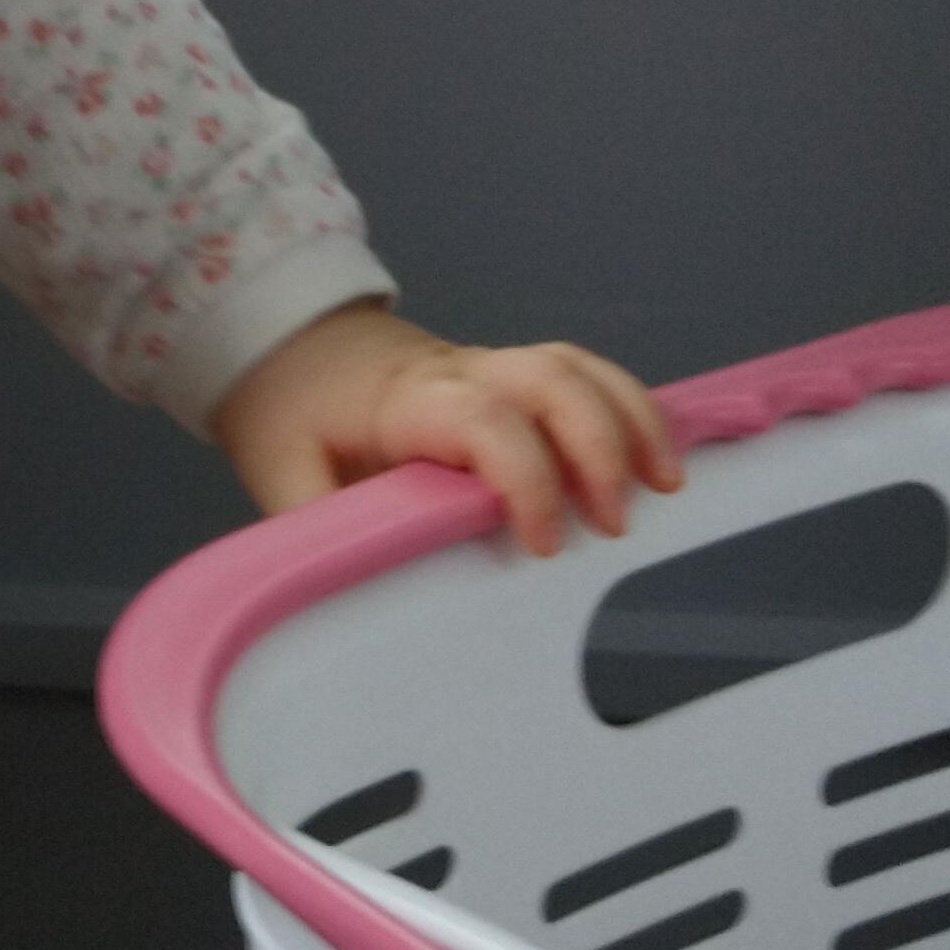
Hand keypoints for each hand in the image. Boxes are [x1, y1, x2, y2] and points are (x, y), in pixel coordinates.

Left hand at [210, 298, 680, 553]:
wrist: (285, 346)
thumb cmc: (292, 415)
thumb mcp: (280, 479)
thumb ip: (318, 535)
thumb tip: (349, 603)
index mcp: (404, 403)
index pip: (482, 421)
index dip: (524, 477)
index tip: (544, 543)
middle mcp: (459, 374)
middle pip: (548, 377)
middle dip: (598, 444)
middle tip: (617, 522)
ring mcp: (490, 369)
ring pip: (575, 367)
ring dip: (631, 417)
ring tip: (669, 484)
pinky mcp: (510, 378)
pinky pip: (581, 375)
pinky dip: (629, 407)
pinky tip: (658, 456)